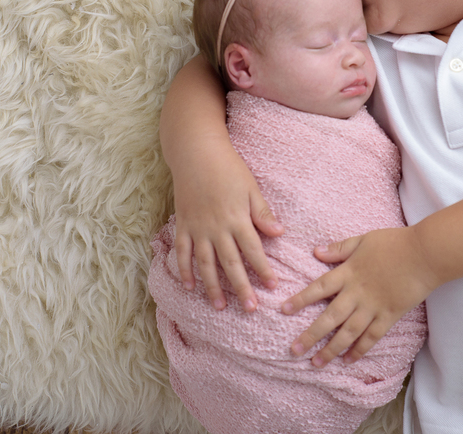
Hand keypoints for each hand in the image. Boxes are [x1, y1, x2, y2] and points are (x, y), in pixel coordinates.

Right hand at [173, 153, 283, 312]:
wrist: (196, 154)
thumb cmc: (228, 169)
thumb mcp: (251, 187)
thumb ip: (262, 212)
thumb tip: (280, 232)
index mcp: (237, 218)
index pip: (253, 250)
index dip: (263, 270)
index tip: (273, 287)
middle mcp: (216, 228)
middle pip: (230, 263)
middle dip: (241, 287)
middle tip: (250, 308)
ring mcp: (197, 228)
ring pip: (205, 263)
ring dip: (212, 286)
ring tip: (220, 306)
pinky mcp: (183, 225)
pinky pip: (182, 252)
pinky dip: (184, 270)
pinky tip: (189, 286)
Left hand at [280, 226, 436, 366]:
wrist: (425, 254)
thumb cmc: (394, 243)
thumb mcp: (363, 239)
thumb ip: (339, 248)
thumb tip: (315, 251)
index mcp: (348, 272)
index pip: (319, 288)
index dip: (300, 299)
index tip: (283, 311)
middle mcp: (357, 293)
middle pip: (329, 317)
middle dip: (310, 335)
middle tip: (294, 350)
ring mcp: (373, 307)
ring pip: (348, 333)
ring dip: (331, 349)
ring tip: (317, 362)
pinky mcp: (389, 316)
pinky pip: (372, 337)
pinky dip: (360, 350)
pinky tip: (348, 360)